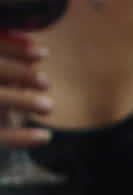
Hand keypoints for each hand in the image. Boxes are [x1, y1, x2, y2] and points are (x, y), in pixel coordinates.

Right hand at [0, 31, 52, 147]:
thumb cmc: (2, 96)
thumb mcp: (4, 77)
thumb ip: (9, 56)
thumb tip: (31, 40)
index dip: (12, 48)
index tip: (44, 53)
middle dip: (18, 73)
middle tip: (47, 83)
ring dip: (21, 101)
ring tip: (50, 107)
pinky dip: (20, 138)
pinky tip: (45, 136)